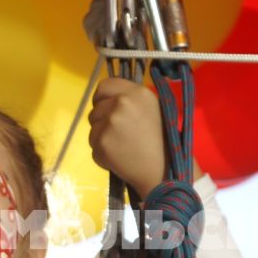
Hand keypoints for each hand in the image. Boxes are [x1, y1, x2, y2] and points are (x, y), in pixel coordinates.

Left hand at [87, 76, 169, 197]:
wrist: (163, 171)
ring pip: (93, 128)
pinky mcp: (102, 141)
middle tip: (117, 134)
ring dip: (102, 138)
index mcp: (138, 92)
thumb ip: (132, 101)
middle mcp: (122, 102)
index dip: (102, 98)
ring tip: (122, 148)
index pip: (105, 86)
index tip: (106, 108)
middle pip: (96, 108)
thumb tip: (111, 99)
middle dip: (102, 121)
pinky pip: (94, 146)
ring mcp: (111, 121)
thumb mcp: (153, 110)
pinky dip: (103, 155)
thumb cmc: (164, 143)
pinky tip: (120, 159)